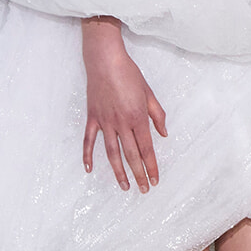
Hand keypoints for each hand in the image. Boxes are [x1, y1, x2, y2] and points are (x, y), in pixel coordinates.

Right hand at [82, 16, 167, 192]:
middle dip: (138, 174)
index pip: (146, 149)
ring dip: (118, 171)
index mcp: (137, 118)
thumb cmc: (129, 74)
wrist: (105, 60)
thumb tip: (163, 134)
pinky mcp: (92, 118)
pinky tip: (89, 169)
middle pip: (131, 155)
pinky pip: (89, 140)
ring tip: (124, 186)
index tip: (155, 180)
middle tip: (143, 189)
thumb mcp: (149, 94)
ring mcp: (105, 122)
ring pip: (111, 153)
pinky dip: (87, 155)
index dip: (151, 166)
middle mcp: (121, 123)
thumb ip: (157, 116)